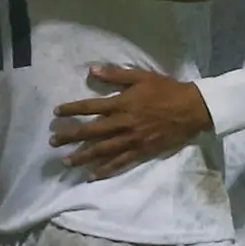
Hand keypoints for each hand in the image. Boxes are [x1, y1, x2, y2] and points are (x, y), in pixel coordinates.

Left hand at [48, 65, 210, 176]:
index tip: (56, 113)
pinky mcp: (141, 151)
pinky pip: (120, 162)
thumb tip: (92, 70)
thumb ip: (116, 75)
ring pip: (102, 150)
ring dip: (83, 156)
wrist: (191, 109)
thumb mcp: (141, 76)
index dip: (72, 109)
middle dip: (70, 136)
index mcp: (122, 103)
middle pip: (91, 131)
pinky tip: (92, 175)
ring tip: (66, 161)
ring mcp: (132, 139)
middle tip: (53, 141)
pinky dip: (106, 170)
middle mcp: (123, 123)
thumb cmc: (166, 90)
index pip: (90, 107)